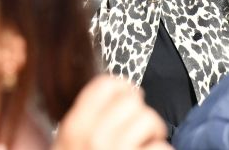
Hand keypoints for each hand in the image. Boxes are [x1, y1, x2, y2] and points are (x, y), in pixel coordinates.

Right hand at [54, 75, 169, 149]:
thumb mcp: (66, 143)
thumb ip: (83, 120)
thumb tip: (115, 94)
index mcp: (74, 128)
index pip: (105, 85)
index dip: (123, 89)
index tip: (128, 99)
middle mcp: (94, 138)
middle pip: (132, 99)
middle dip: (141, 114)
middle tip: (140, 130)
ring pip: (150, 119)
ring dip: (155, 134)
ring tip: (146, 146)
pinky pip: (162, 147)